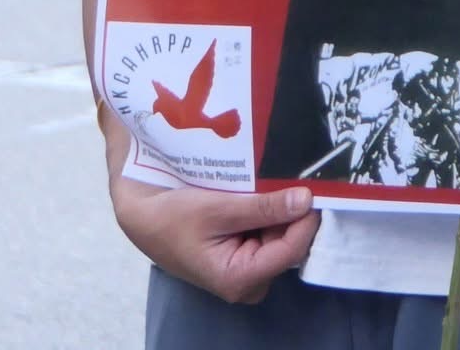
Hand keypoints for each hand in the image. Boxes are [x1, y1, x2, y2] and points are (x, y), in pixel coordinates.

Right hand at [110, 172, 318, 304]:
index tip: (315, 188)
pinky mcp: (245, 255)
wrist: (143, 216)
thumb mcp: (218, 207)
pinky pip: (271, 234)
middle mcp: (248, 282)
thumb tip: (306, 200)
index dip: (307, 219)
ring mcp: (248, 269)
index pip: (291, 250)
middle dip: (295, 214)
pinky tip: (271, 190)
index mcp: (239, 279)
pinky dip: (273, 213)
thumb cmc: (173, 216)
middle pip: (291, 245)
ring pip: (283, 237)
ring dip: (284, 211)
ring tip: (284, 180)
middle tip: (301, 179)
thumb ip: (263, 207)